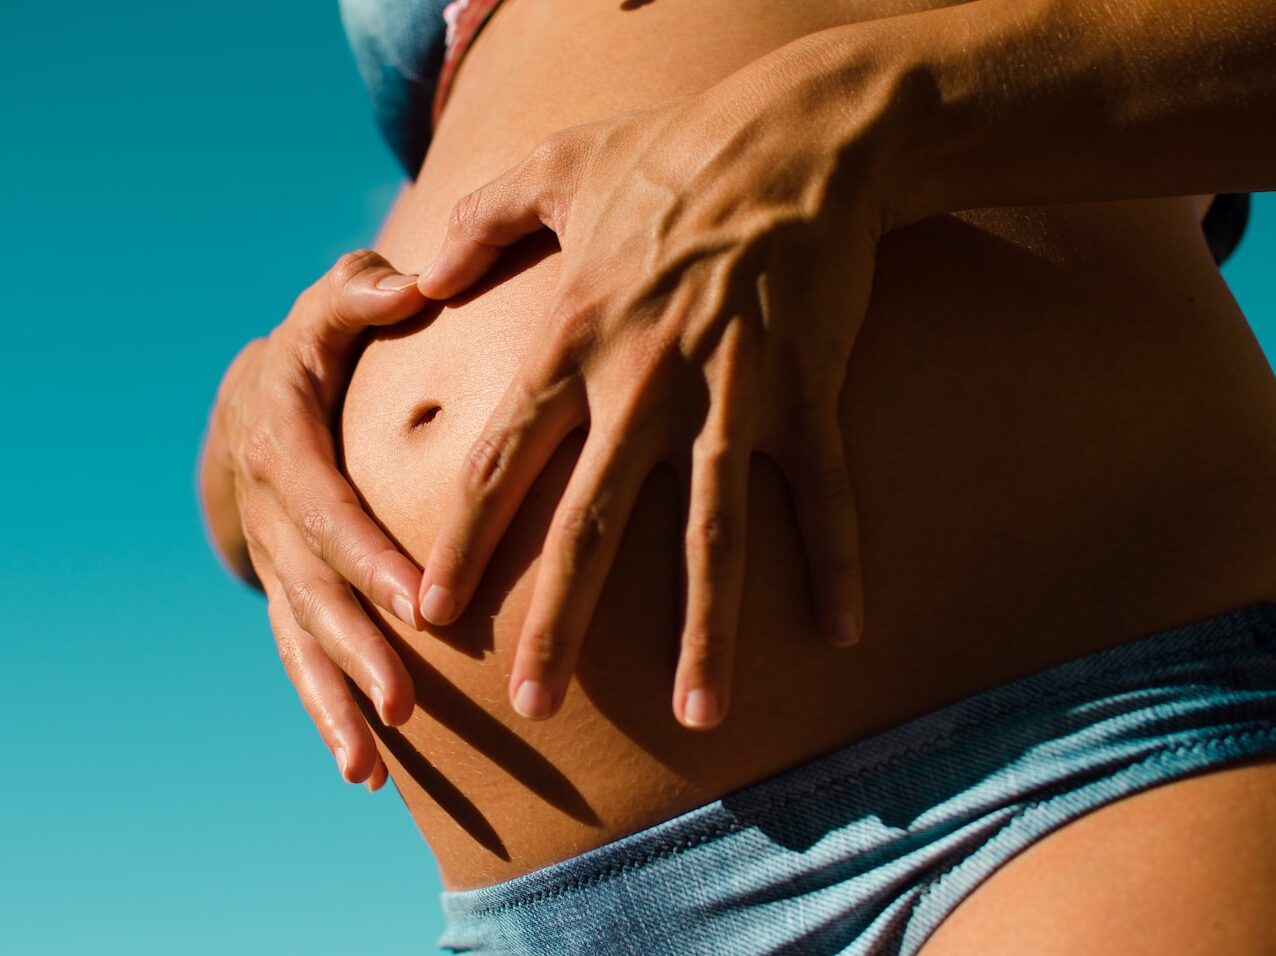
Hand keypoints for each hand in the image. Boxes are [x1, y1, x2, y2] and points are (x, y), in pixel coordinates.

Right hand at [210, 250, 427, 787]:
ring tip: (371, 760)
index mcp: (284, 444)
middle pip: (315, 591)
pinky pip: (301, 659)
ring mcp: (278, 563)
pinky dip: (326, 714)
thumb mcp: (328, 309)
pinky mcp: (289, 595)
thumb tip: (415, 283)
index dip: (369, 557)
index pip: (327, 508)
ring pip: (301, 640)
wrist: (257, 405)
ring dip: (335, 701)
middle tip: (406, 700)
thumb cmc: (317, 352)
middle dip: (359, 648)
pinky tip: (364, 770)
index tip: (422, 601)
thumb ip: (363, 296)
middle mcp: (273, 515)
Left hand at [413, 40, 893, 728]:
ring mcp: (731, 393)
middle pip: (592, 523)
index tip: (432, 614)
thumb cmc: (672, 152)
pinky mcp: (808, 391)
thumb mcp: (555, 167)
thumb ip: (478, 223)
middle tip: (531, 704)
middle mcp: (644, 383)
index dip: (465, 542)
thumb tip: (416, 271)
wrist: (795, 134)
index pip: (505, 461)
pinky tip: (841, 633)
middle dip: (559, 620)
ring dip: (705, 628)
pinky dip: (834, 562)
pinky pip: (823, 492)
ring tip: (702, 713)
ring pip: (712, 532)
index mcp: (576, 340)